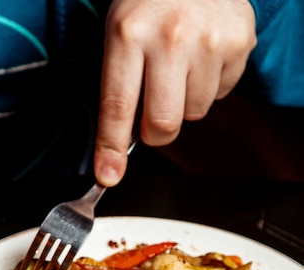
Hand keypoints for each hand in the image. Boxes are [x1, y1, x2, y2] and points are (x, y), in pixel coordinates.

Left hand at [94, 0, 256, 185]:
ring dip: (185, 102)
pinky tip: (202, 55)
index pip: (118, 106)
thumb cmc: (150, 5)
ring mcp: (210, 40)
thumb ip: (120, 88)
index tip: (108, 175)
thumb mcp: (120, 34)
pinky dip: (210, 84)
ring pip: (195, 113)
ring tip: (181, 65)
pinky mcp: (240, 42)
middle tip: (153, 109)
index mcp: (129, 35)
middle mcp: (171, 38)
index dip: (112, 147)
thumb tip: (118, 150)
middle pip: (163, 124)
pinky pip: (222, 94)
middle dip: (156, 131)